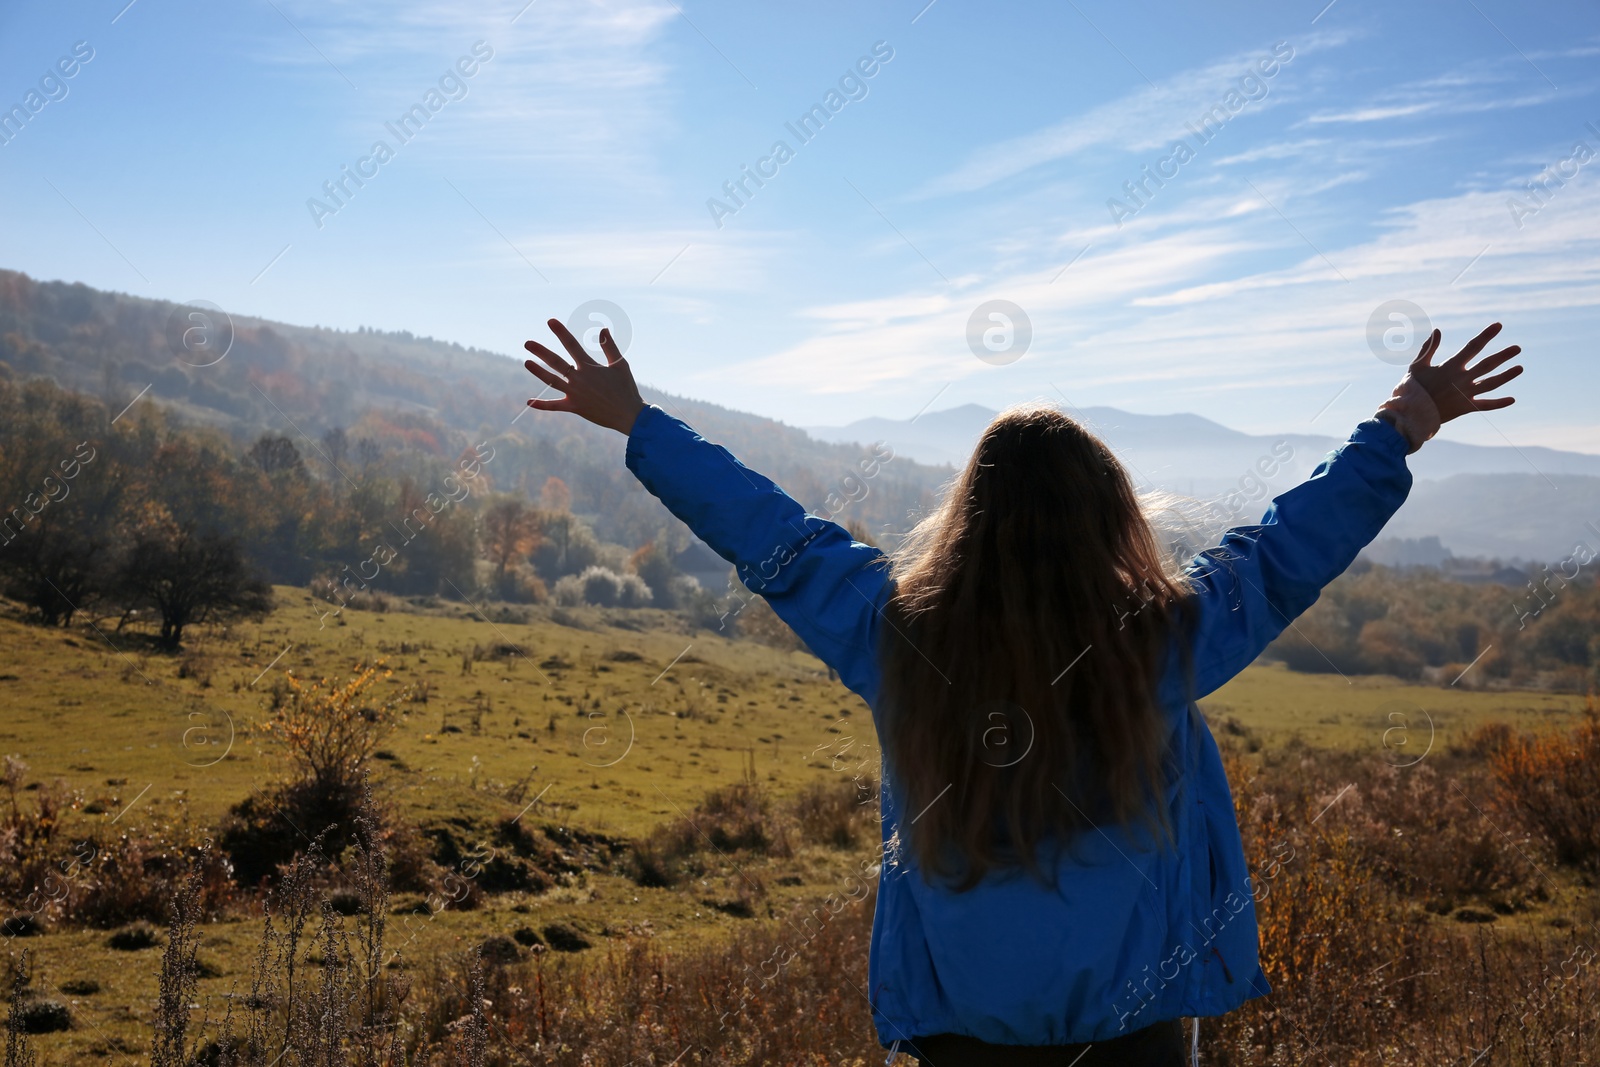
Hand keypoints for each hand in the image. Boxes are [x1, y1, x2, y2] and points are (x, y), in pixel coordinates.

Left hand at [523, 318, 645, 434]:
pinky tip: (529, 401)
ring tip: (526, 362)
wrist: (629, 415)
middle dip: (541, 352)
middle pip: (556, 362)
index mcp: (590, 367)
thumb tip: (602, 329)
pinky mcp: (575, 407)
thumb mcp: (620, 364)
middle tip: (527, 343)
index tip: (550, 322)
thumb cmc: (626, 388)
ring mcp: (575, 394)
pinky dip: (542, 405)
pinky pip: (555, 406)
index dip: (561, 332)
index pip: (572, 345)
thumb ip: (609, 347)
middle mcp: (580, 379)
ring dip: (538, 372)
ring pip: (552, 381)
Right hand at [1376, 322, 1522, 452]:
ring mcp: (1465, 394)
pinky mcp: (1465, 408)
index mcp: (1451, 367)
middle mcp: (1462, 379)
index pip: (1473, 347)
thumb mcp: (1417, 366)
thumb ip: (1428, 348)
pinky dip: (1498, 403)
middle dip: (1503, 356)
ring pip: (1491, 383)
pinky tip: (1512, 399)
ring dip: (1507, 376)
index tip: (1498, 326)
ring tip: (1520, 368)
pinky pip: (1485, 405)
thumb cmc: (1412, 389)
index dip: (1486, 335)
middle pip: (1488, 365)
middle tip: (1517, 348)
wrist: (1411, 415)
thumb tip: (1437, 330)